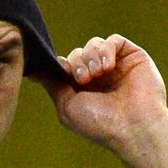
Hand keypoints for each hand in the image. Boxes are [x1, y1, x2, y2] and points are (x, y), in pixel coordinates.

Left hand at [37, 34, 167, 167]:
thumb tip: (33, 70)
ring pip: (94, 44)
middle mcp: (102, 77)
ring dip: (91, 57)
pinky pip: (114, 40)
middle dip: (78, 63)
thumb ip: (52, 84)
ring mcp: (118, 66)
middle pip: (79, 53)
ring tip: (98, 74)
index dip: (64, 66)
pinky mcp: (134, 57)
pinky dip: (106, 50)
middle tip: (84, 80)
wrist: (133, 127)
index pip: (68, 64)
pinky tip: (108, 67)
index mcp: (86, 89)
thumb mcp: (67, 105)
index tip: (66, 74)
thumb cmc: (100, 122)